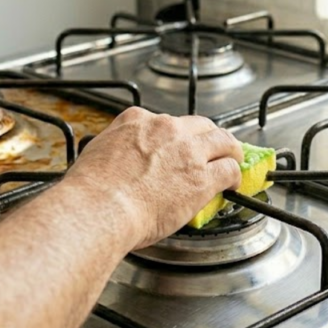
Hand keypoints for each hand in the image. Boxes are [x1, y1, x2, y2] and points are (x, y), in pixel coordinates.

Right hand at [63, 107, 243, 249]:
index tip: (178, 146)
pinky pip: (229, 169)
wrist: (101, 206)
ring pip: (222, 141)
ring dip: (230, 150)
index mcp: (137, 121)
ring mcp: (188, 151)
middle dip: (209, 136)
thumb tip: (120, 159)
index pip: (165, 122)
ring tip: (233, 159)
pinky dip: (235, 175)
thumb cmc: (93, 190)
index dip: (176, 136)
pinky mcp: (202, 177)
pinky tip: (233, 184)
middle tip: (214, 148)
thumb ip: (116, 149)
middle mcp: (166, 130)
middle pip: (200, 125)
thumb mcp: (97, 152)